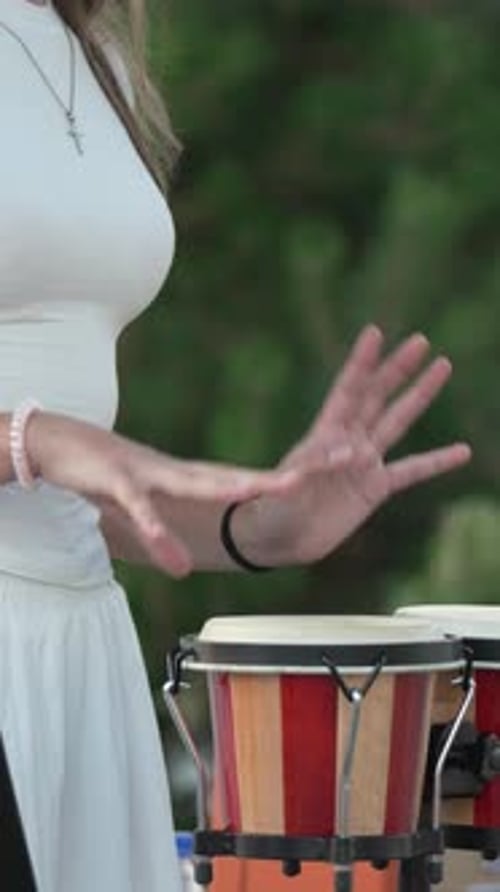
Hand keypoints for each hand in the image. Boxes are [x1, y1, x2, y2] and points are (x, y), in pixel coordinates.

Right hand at [26, 412, 350, 576]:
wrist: (62, 444)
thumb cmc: (109, 475)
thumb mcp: (141, 511)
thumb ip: (162, 538)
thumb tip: (182, 570)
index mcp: (192, 479)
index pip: (249, 482)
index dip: (289, 483)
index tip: (327, 478)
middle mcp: (181, 474)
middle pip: (239, 477)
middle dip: (282, 478)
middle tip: (326, 468)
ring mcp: (151, 475)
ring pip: (199, 484)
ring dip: (234, 487)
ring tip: (270, 489)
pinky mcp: (118, 483)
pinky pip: (141, 509)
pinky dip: (158, 531)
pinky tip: (175, 560)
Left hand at [258, 325, 470, 563]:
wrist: (280, 539)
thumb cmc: (271, 509)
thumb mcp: (285, 487)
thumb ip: (316, 467)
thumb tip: (353, 452)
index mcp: (324, 433)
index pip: (347, 390)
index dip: (361, 362)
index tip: (374, 333)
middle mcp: (348, 440)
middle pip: (377, 396)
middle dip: (398, 368)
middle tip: (420, 341)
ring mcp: (364, 462)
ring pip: (397, 421)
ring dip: (420, 395)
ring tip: (443, 366)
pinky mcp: (375, 488)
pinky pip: (412, 472)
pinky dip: (438, 462)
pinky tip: (463, 451)